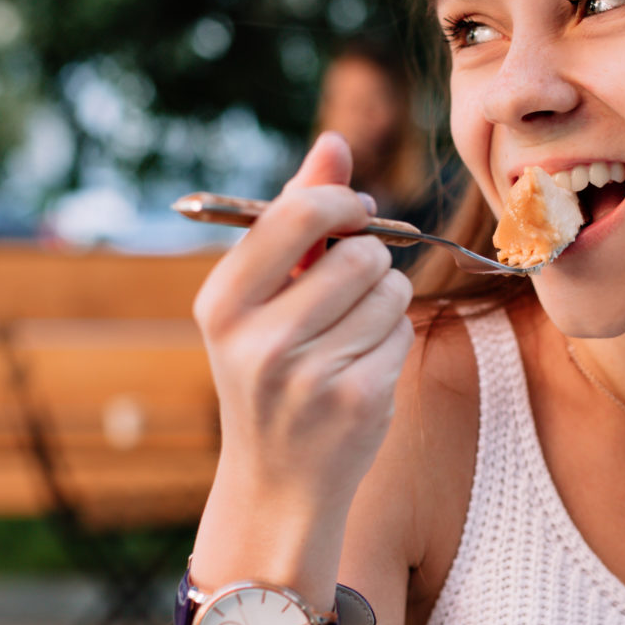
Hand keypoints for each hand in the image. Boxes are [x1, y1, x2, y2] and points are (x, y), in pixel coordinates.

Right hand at [191, 131, 416, 520]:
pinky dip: (391, 339)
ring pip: (390, 289)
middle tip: (345, 291)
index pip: (295, 216)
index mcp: (222, 303)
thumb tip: (334, 143)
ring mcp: (309, 374)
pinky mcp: (358, 399)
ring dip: (383, 301)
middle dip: (367, 261)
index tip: (353, 213)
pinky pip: (402, 331)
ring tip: (349, 333)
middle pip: (358, 254)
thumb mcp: (261, 297)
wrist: (277, 482)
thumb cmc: (270, 370)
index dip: (340, 203)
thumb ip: (295, 216)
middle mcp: (258, 339)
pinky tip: (361, 366)